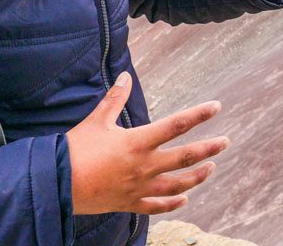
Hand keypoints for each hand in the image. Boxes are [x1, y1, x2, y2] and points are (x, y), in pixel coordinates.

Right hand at [66, 72, 228, 215]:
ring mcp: (139, 187)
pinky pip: (157, 206)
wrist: (56, 185)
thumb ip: (114, 99)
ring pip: (177, 184)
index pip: (176, 125)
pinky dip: (173, 203)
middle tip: (226, 142)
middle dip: (208, 149)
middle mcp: (144, 166)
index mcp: (137, 141)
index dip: (199, 114)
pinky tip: (184, 200)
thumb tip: (124, 76)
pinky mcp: (129, 203)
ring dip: (197, 177)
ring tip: (211, 168)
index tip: (216, 107)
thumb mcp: (96, 120)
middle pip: (185, 157)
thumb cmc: (74, 150)